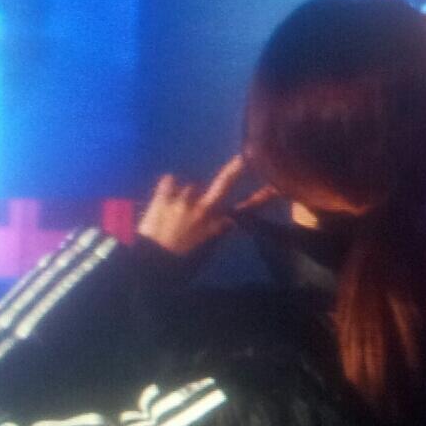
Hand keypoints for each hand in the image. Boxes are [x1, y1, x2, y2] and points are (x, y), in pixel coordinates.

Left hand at [137, 156, 275, 254]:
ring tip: (176, 209)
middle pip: (225, 182)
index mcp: (217, 225)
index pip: (247, 208)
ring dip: (187, 194)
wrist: (148, 267)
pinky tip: (164, 197)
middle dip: (236, 168)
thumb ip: (216, 232)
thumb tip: (228, 221)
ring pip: (191, 186)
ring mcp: (184, 200)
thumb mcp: (205, 253)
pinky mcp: (163, 196)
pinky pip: (169, 181)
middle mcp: (204, 208)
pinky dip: (168, 187)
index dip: (264, 197)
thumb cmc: (179, 266)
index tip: (277, 186)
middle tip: (243, 158)